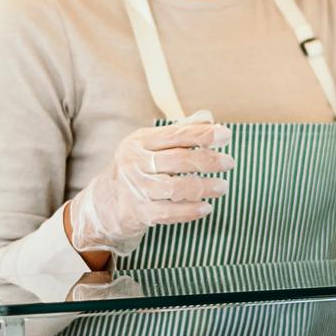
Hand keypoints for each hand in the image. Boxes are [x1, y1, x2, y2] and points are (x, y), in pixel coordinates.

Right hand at [66, 111, 234, 256]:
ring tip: (223, 186)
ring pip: (175, 187)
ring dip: (203, 187)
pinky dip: (190, 211)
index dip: (203, 135)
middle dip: (207, 161)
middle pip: (178, 160)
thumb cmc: (139, 168)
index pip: (175, 135)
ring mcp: (136, 189)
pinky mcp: (139, 213)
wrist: (105, 202)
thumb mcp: (151, 145)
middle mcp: (135, 163)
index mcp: (140, 141)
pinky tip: (206, 208)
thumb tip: (210, 121)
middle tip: (229, 163)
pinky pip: (169, 213)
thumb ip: (180, 134)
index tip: (226, 136)